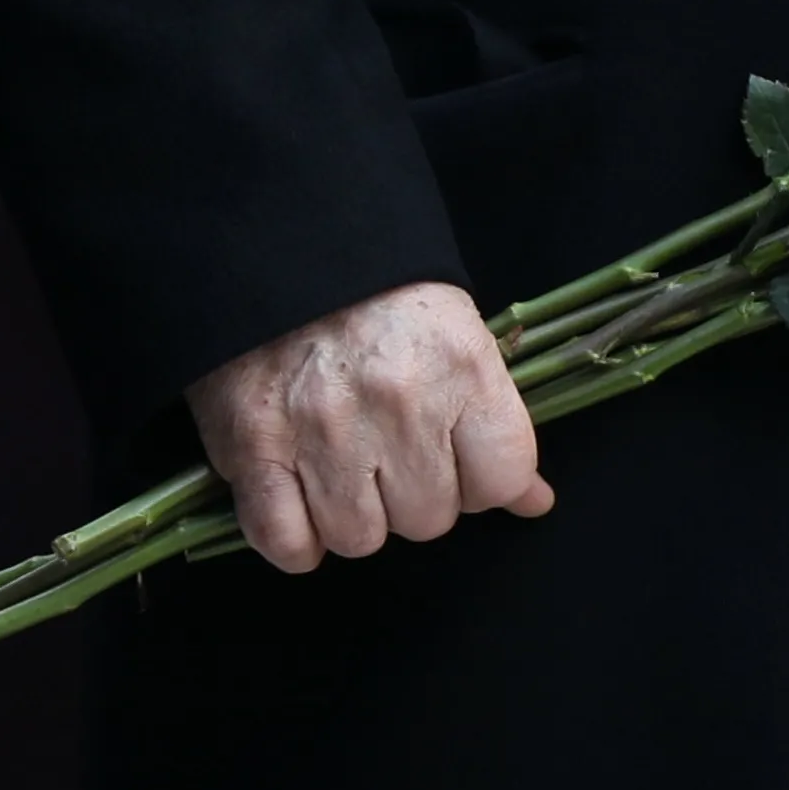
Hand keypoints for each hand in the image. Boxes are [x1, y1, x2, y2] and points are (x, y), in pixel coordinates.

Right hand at [187, 279, 554, 574]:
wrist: (274, 247)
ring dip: (351, 516)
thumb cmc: (373, 297)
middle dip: (409, 495)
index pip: (501, 480)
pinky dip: (294, 540)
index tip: (449, 456)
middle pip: (428, 519)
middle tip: (382, 449)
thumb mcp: (454, 339)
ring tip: (336, 468)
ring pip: (359, 538)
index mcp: (459, 368)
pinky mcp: (254, 446)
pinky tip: (297, 507)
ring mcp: (322, 429)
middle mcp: (398, 403)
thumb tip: (535, 502)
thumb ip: (494, 424)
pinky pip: (287, 542)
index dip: (478, 480)